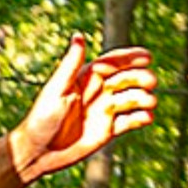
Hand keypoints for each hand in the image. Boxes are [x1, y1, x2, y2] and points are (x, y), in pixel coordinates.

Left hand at [9, 35, 157, 183]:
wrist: (38, 152)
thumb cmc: (42, 118)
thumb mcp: (57, 89)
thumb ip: (71, 64)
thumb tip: (78, 36)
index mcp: (86, 77)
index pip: (114, 62)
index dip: (131, 57)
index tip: (147, 56)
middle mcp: (98, 91)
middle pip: (128, 78)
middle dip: (141, 78)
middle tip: (149, 82)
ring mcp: (105, 110)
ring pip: (132, 98)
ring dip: (143, 98)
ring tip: (148, 101)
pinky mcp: (108, 130)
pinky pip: (130, 121)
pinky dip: (140, 118)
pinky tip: (146, 118)